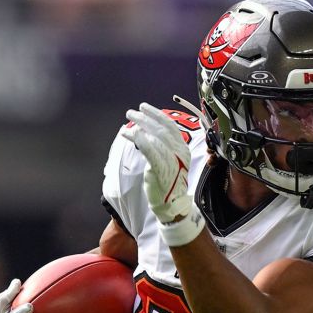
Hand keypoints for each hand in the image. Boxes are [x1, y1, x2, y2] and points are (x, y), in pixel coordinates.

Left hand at [122, 102, 205, 245]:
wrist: (172, 205)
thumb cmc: (168, 184)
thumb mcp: (170, 162)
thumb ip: (162, 148)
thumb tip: (146, 133)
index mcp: (183, 149)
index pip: (170, 126)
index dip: (157, 114)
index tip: (145, 107)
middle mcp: (180, 152)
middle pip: (161, 128)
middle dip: (145, 117)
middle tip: (131, 112)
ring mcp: (172, 159)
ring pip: (154, 135)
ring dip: (139, 124)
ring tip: (128, 119)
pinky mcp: (161, 167)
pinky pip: (149, 148)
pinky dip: (139, 139)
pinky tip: (129, 133)